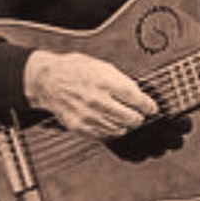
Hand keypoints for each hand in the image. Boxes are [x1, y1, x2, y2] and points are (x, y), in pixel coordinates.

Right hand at [22, 50, 158, 138]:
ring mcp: (89, 116)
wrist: (47, 80)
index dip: (148, 106)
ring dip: (124, 124)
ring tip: (120, 115)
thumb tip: (139, 95)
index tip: (151, 108)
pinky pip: (105, 135)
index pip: (137, 100)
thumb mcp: (100, 66)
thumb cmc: (73, 70)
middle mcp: (98, 101)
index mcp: (105, 82)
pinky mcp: (80, 127)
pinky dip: (110, 129)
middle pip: (132, 119)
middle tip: (137, 113)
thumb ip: (121, 81)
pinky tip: (106, 120)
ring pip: (120, 129)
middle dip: (138, 116)